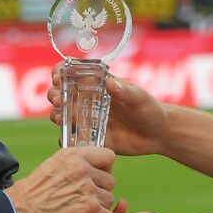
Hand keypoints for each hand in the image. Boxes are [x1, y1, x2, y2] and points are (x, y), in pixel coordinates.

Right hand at [6, 146, 117, 212]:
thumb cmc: (30, 193)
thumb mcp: (51, 165)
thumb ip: (74, 164)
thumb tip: (90, 167)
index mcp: (73, 156)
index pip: (108, 156)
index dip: (104, 168)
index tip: (97, 176)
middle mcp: (82, 170)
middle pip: (110, 180)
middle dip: (101, 190)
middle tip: (84, 198)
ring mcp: (88, 191)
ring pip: (109, 199)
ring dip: (99, 206)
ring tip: (79, 210)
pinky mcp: (90, 211)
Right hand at [49, 64, 168, 155]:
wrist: (158, 136)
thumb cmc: (150, 110)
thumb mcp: (140, 98)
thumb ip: (126, 91)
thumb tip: (110, 82)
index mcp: (98, 85)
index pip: (72, 73)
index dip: (60, 72)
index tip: (57, 77)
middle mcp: (88, 100)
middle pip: (61, 94)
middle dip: (54, 95)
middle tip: (58, 100)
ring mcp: (87, 119)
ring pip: (62, 115)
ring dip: (56, 115)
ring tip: (61, 118)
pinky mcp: (90, 138)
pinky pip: (72, 138)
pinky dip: (65, 138)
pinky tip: (66, 139)